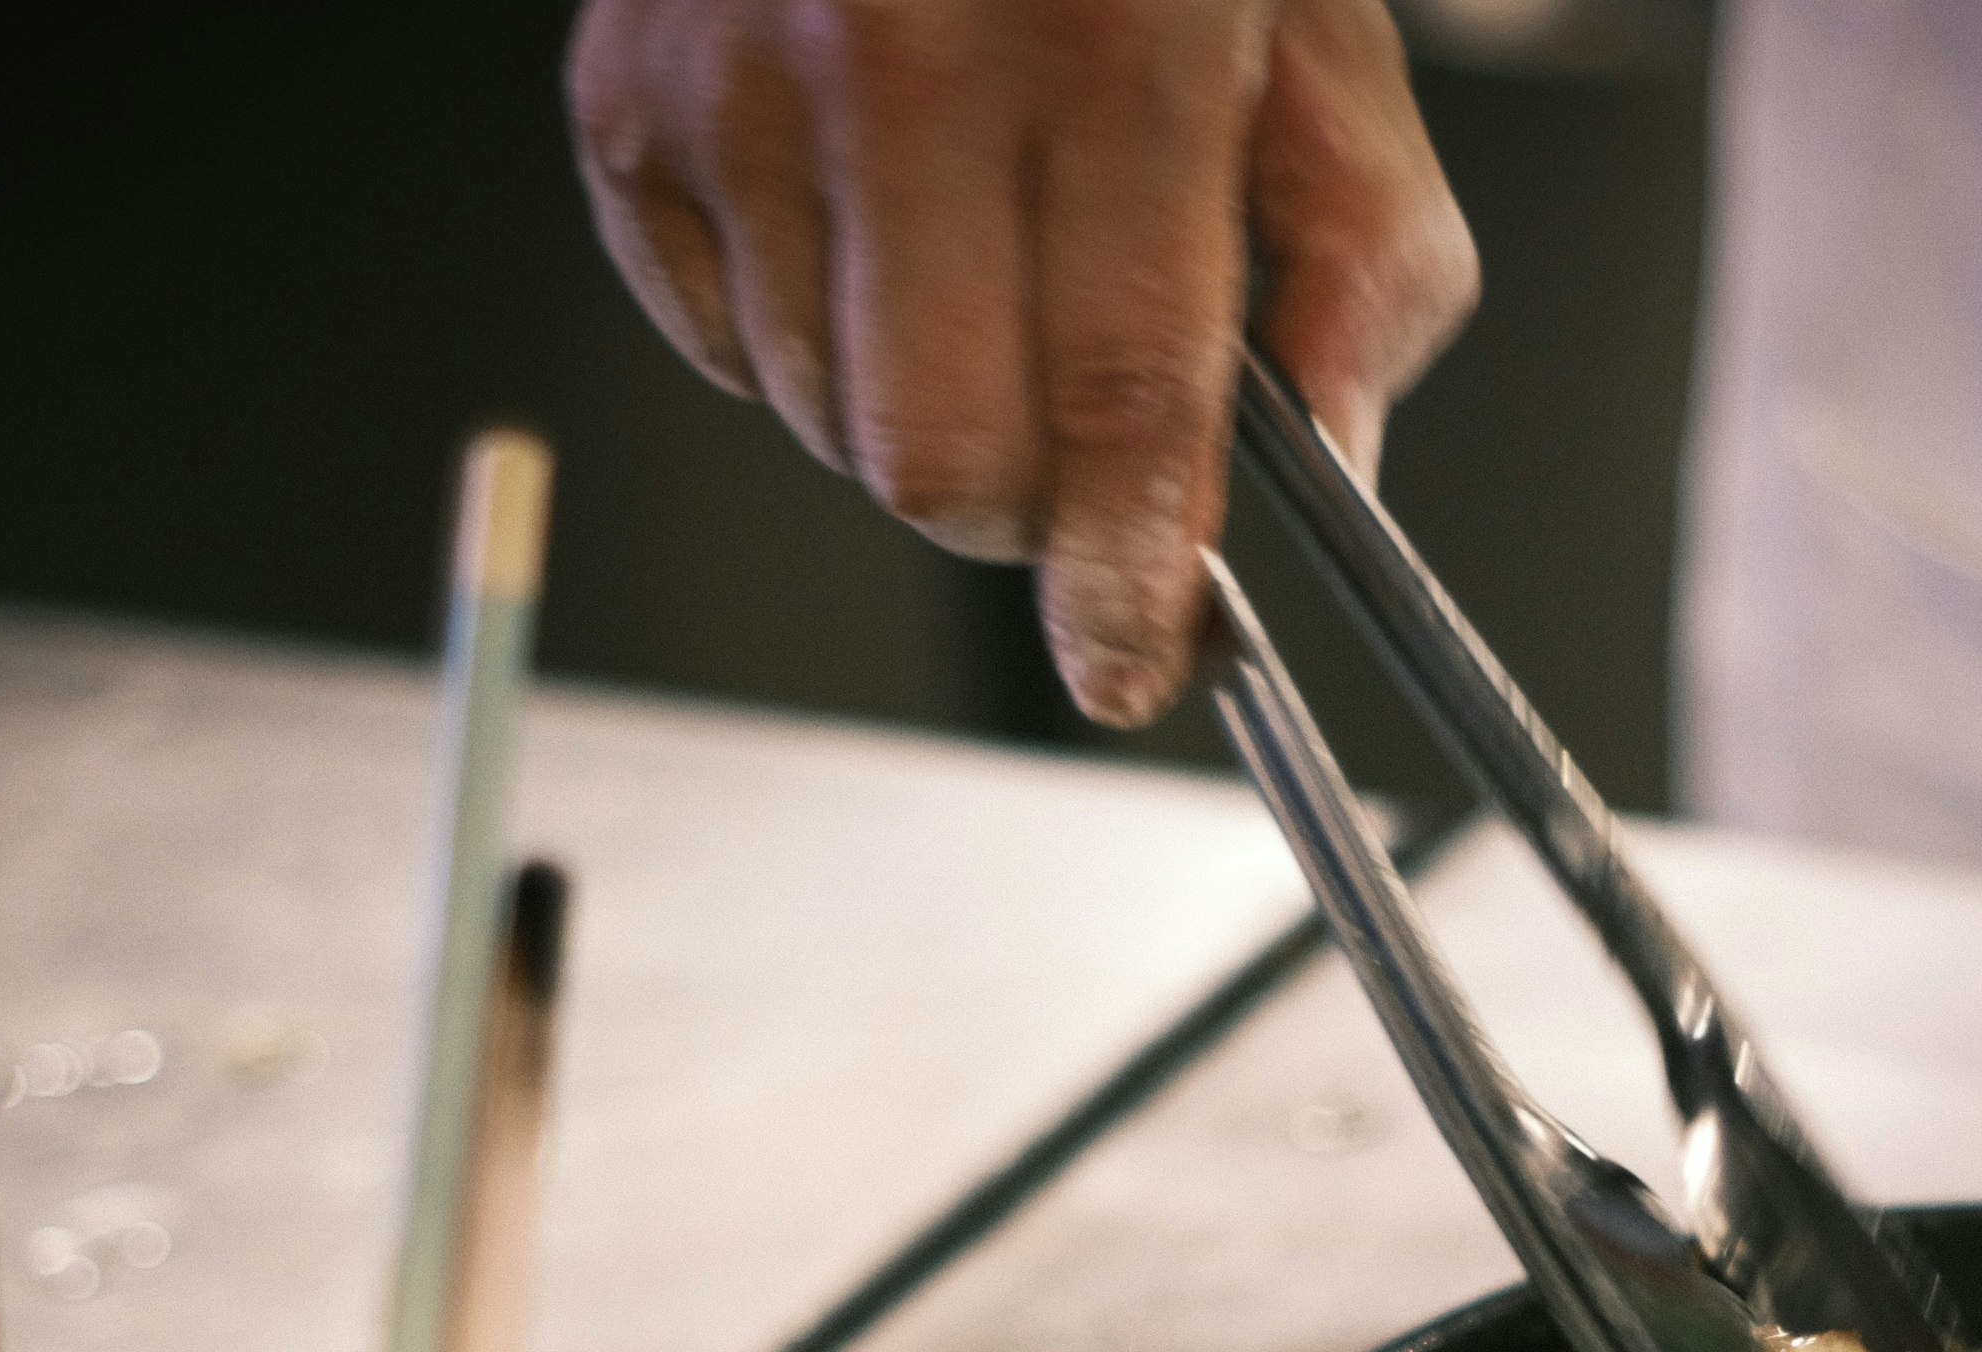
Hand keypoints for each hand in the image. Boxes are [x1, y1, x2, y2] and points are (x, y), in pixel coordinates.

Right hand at [569, 0, 1477, 726]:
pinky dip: (806, 335)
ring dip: (916, 406)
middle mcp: (894, 47)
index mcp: (1105, 27)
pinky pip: (720, 351)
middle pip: (936, 460)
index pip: (1119, 384)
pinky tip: (866, 207)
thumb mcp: (1311, 28)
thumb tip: (1336, 464)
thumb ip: (1359, 256)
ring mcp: (730, 76)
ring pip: (822, 426)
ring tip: (973, 246)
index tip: (1131, 659)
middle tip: (1077, 427)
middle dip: (1023, 502)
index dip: (1129, 562)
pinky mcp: (623, 102)